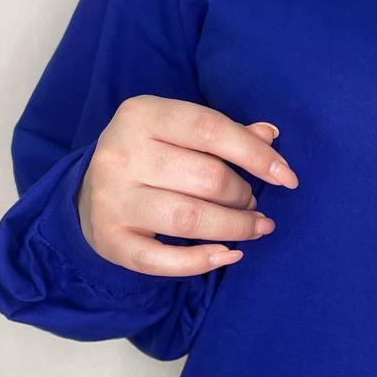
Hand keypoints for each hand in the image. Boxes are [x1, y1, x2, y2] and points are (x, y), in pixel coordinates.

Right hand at [77, 95, 299, 276]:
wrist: (88, 192)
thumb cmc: (150, 156)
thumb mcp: (179, 131)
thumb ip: (224, 133)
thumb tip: (270, 135)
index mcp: (142, 114)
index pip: (211, 130)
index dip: (257, 156)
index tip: (288, 179)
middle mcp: (120, 153)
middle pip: (207, 178)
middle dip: (243, 195)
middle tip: (252, 203)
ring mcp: (111, 199)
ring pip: (190, 219)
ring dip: (234, 227)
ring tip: (253, 227)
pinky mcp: (109, 240)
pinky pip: (163, 260)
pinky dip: (202, 261)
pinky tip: (229, 255)